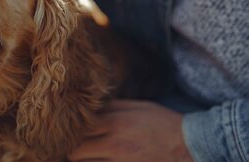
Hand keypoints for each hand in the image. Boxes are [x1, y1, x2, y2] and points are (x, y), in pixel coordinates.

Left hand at [68, 100, 192, 161]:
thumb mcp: (139, 107)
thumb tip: (92, 108)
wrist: (192, 147)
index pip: (79, 129)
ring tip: (88, 154)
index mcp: (116, 123)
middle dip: (73, 150)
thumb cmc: (165, 124)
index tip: (71, 130)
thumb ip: (113, 107)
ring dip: (86, 160)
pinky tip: (103, 160)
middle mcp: (114, 145)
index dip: (72, 131)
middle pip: (76, 153)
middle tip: (76, 146)